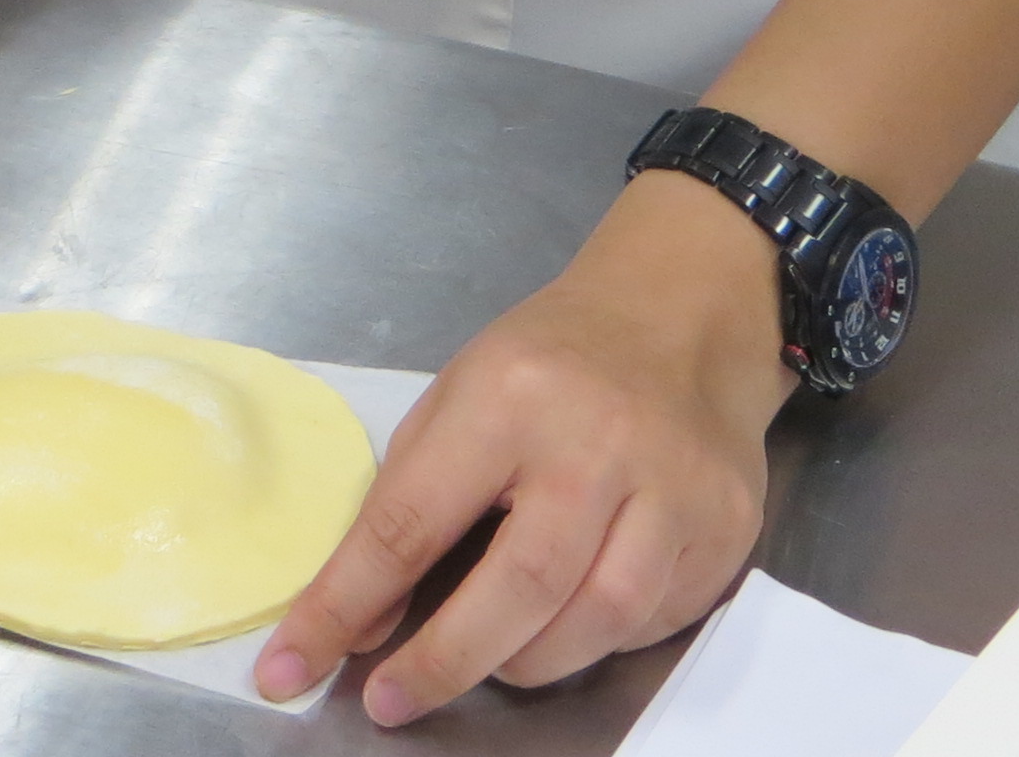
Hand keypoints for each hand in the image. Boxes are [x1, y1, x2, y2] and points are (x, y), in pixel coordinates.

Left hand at [260, 174, 790, 725]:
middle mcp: (598, 441)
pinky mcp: (726, 528)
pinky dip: (598, 640)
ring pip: (596, 620)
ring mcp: (675, 486)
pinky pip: (653, 621)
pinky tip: (570, 619)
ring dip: (524, 663)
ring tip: (486, 660)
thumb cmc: (552, 359)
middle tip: (389, 702)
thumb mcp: (458, 395)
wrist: (683, 317)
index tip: (292, 666)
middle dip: (442, 662)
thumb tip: (364, 622)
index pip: (411, 521)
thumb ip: (407, 502)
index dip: (345, 605)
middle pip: (519, 587)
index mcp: (509, 396)